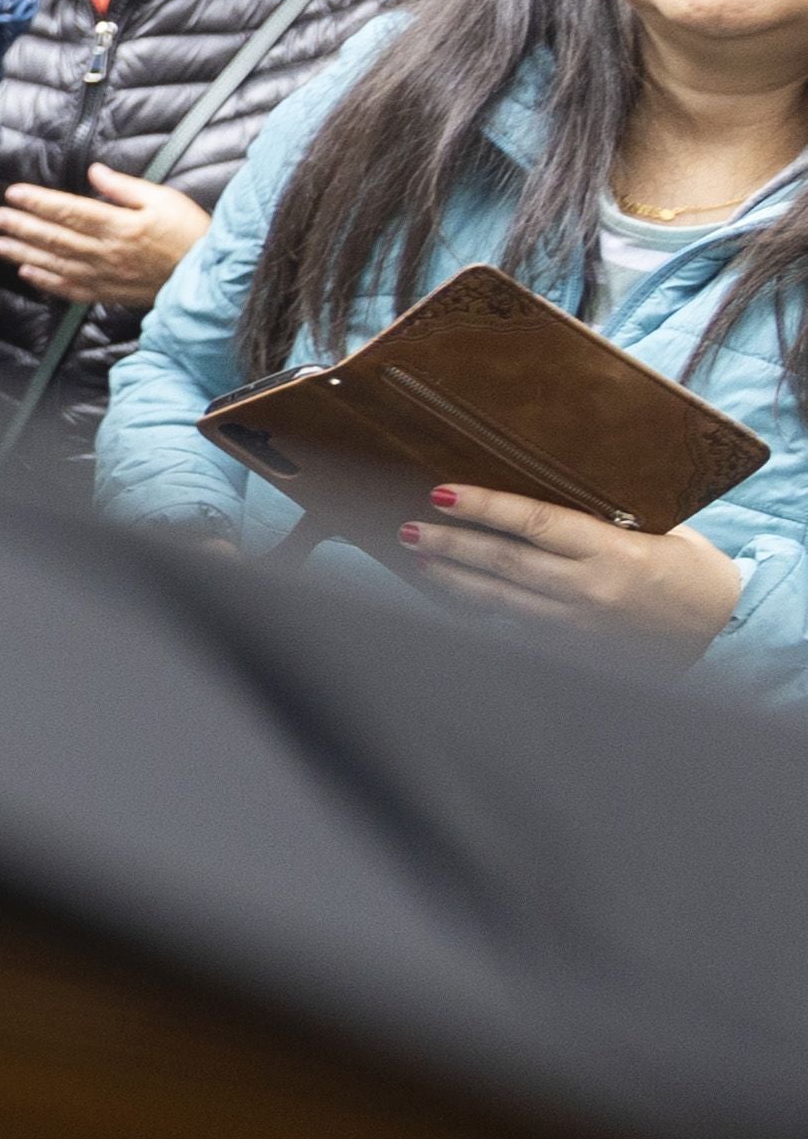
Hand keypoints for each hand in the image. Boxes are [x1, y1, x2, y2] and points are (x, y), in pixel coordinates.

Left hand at [0, 162, 207, 307]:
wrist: (208, 275)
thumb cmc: (189, 232)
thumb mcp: (163, 199)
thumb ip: (124, 187)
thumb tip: (94, 171)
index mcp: (119, 225)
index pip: (69, 212)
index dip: (38, 202)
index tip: (14, 193)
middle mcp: (106, 252)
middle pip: (55, 237)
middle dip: (21, 226)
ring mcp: (104, 276)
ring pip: (55, 264)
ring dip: (23, 253)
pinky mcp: (107, 293)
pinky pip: (69, 289)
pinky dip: (45, 281)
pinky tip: (26, 272)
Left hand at [393, 485, 748, 653]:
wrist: (727, 636)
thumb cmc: (696, 576)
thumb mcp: (663, 533)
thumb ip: (609, 518)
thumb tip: (559, 490)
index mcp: (614, 553)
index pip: (536, 523)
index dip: (485, 507)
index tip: (443, 494)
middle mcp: (590, 590)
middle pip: (505, 562)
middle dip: (452, 544)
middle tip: (410, 528)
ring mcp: (578, 624)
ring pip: (501, 598)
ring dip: (455, 577)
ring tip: (419, 557)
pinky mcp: (575, 648)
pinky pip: (517, 626)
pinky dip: (482, 609)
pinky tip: (454, 595)